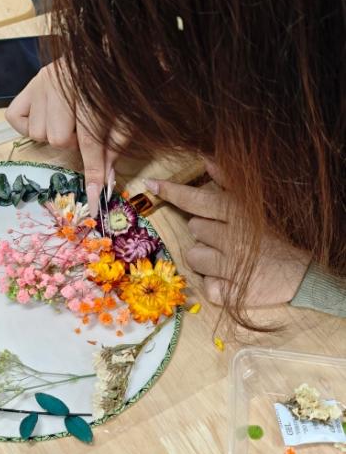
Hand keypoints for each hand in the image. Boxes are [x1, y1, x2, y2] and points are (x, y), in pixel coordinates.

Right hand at [6, 61, 115, 215]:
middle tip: (83, 129)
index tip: (94, 198)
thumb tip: (107, 179)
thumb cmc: (119, 81)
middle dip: (73, 142)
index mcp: (90, 87)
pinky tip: (48, 116)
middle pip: (58, 139)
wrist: (108, 47)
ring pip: (39, 132)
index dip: (93, 172)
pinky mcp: (29, 84)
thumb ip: (117, 143)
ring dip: (55, 132)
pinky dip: (29, 124)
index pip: (90, 140)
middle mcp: (61, 82)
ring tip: (68, 118)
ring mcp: (41, 82)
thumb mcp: (128, 111)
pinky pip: (16, 119)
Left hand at [145, 168, 310, 306]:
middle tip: (228, 239)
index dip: (172, 191)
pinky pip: (206, 286)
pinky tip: (231, 280)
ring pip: (194, 257)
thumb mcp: (256, 207)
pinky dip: (216, 285)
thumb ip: (229, 183)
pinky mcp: (231, 293)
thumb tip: (206, 159)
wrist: (303, 277)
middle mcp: (233, 238)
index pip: (197, 200)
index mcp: (239, 215)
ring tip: (228, 260)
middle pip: (194, 229)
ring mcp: (231, 267)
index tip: (151, 184)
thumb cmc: (276, 239)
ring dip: (206, 260)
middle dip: (205, 234)